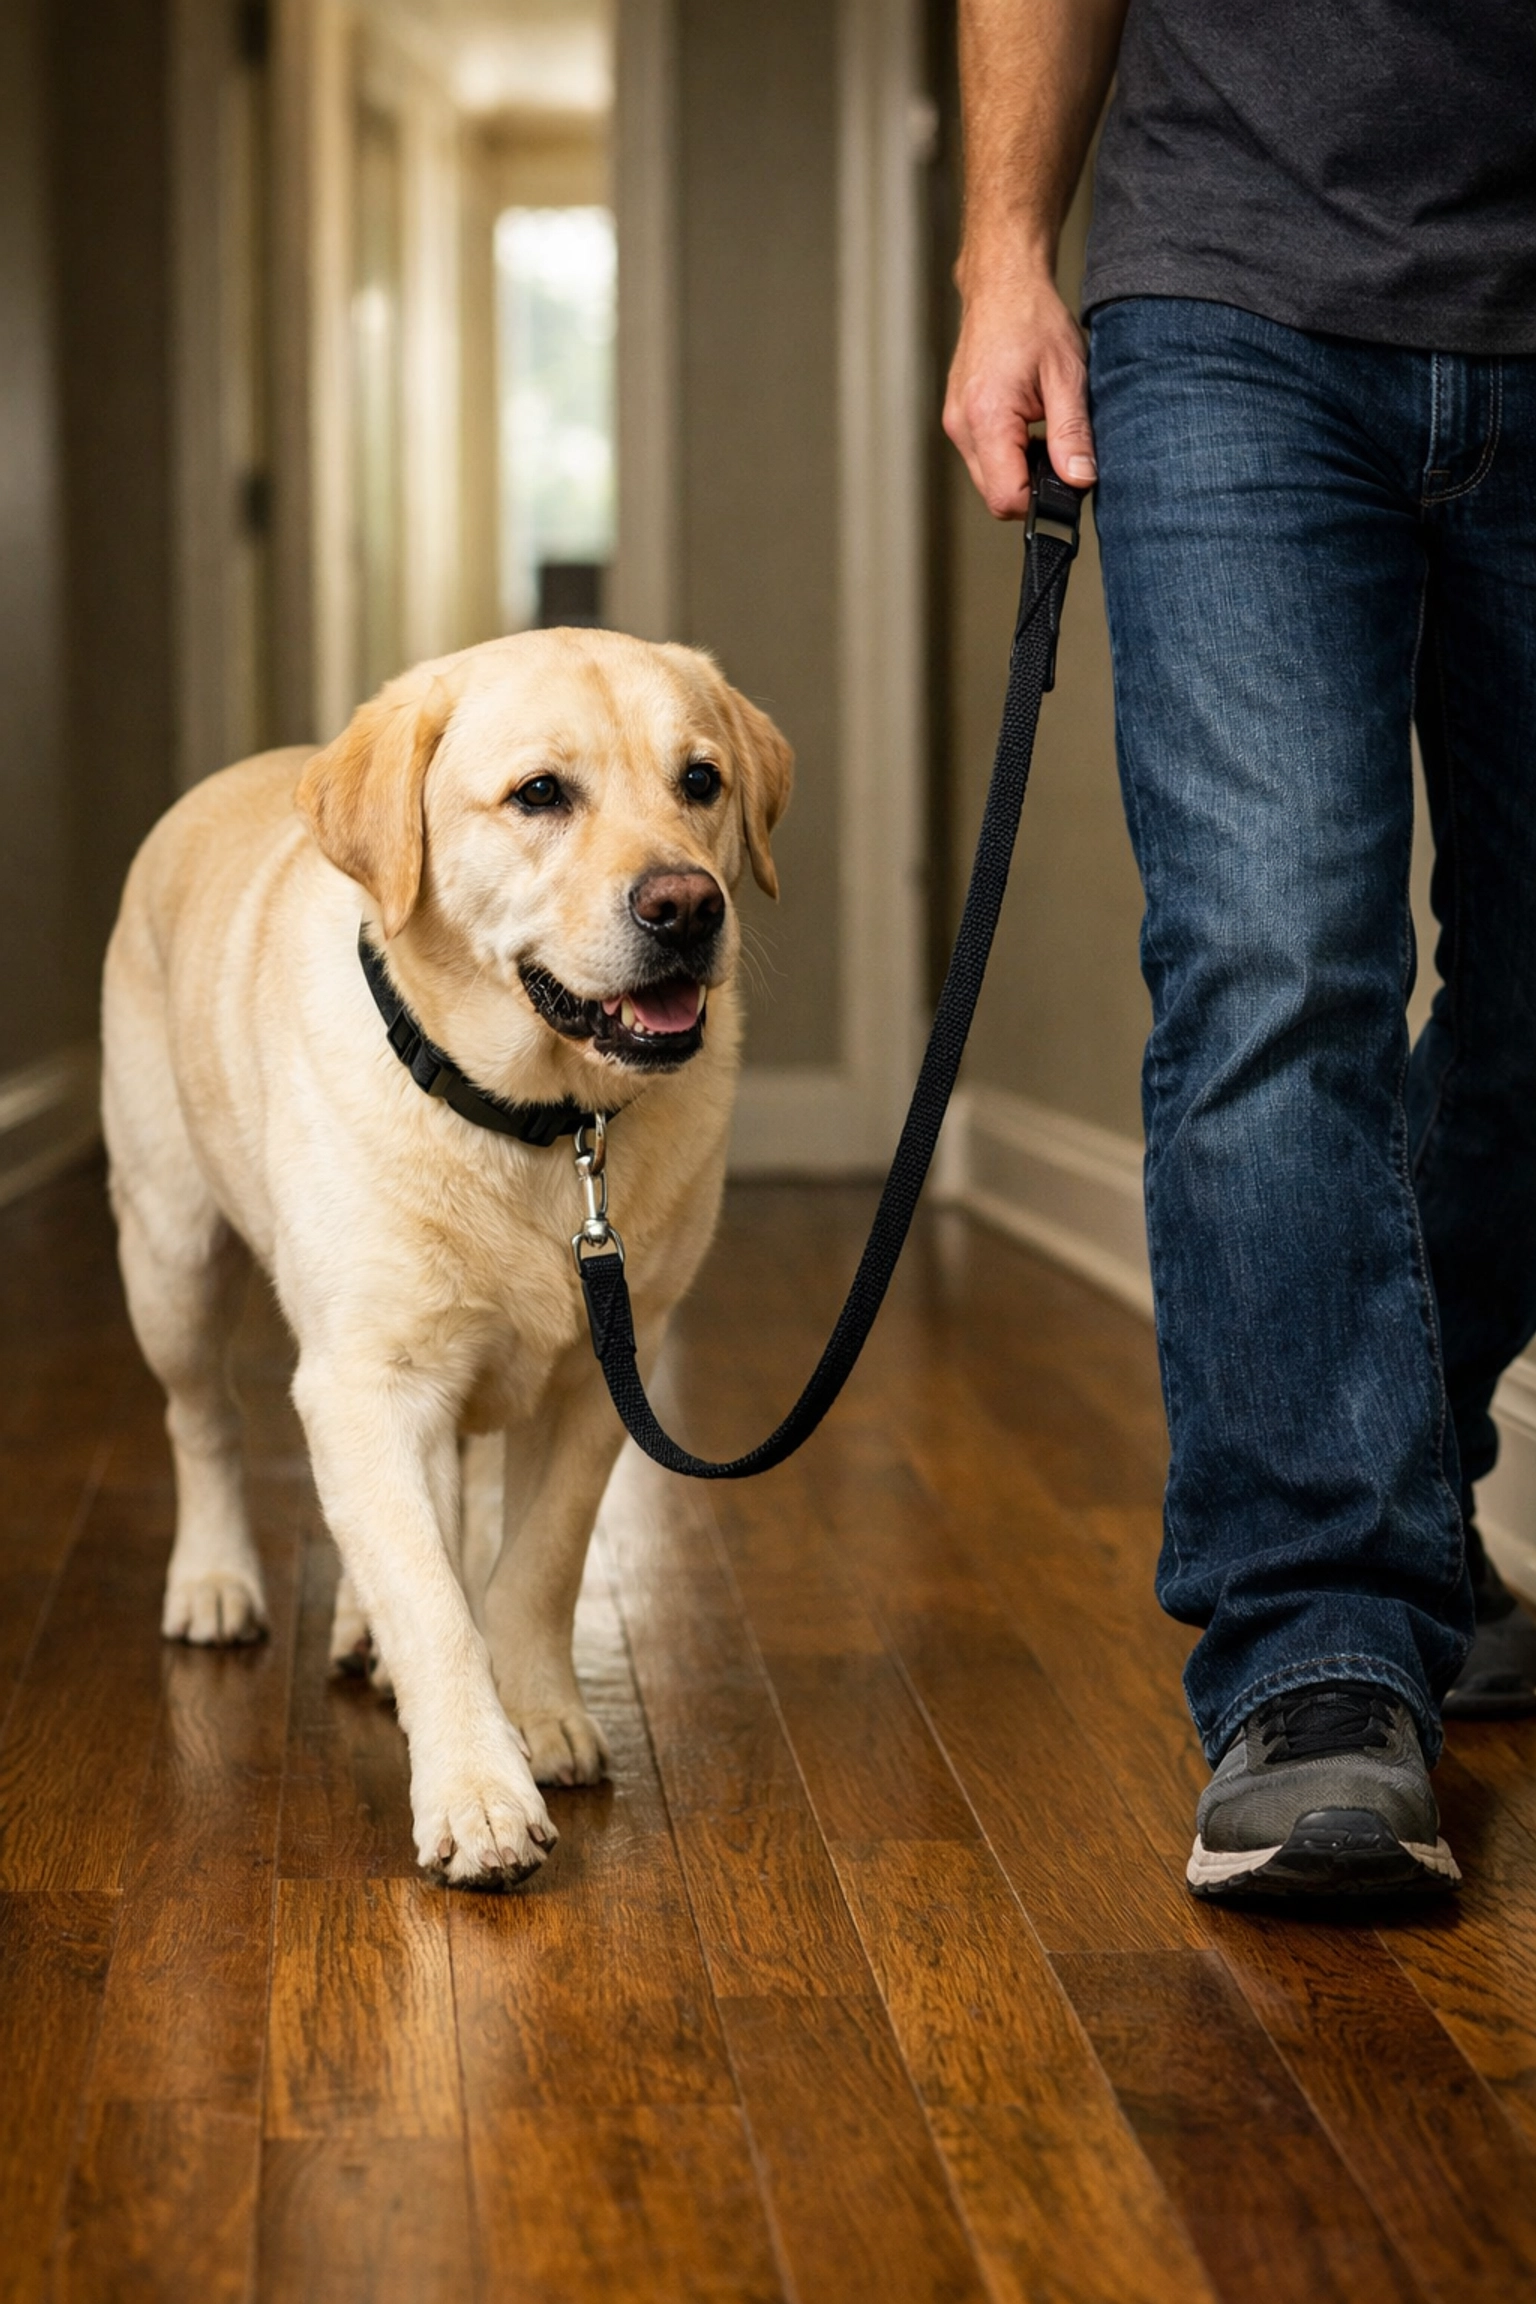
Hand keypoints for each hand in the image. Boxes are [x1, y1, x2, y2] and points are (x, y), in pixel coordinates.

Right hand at [943, 267, 1096, 519]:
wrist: (1003, 284)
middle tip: (1061, 453)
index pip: (1006, 497)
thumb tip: (1080, 480)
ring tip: (1044, 434)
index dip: (1040, 501)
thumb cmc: (1033, 318)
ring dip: (1021, 472)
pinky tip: (1028, 428)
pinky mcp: (958, 420)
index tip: (1067, 481)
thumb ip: (1073, 434)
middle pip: (995, 496)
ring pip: (989, 481)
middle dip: (1032, 488)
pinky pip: (984, 460)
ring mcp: (955, 424)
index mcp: (987, 416)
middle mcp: (962, 426)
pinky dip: (1009, 456)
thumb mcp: (1067, 376)